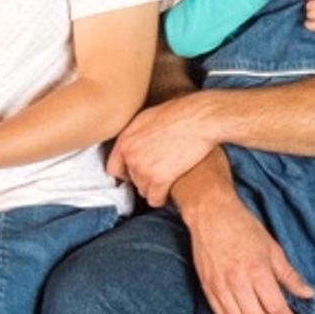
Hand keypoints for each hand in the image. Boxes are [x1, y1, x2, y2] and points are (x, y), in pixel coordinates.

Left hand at [105, 92, 226, 206]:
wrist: (201, 119)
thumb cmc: (180, 113)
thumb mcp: (148, 117)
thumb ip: (136, 134)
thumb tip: (133, 142)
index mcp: (125, 139)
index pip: (113, 168)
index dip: (126, 172)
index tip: (135, 173)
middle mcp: (130, 155)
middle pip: (131, 180)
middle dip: (144, 178)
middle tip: (159, 173)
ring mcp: (143, 168)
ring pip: (143, 190)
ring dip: (154, 188)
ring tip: (168, 179)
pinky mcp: (160, 179)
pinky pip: (155, 199)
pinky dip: (162, 198)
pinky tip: (170, 191)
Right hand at [183, 181, 308, 313]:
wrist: (211, 215)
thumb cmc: (245, 228)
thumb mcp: (273, 249)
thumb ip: (290, 275)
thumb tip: (308, 294)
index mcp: (258, 271)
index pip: (275, 307)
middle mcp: (237, 282)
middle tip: (272, 308)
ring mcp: (219, 285)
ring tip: (255, 305)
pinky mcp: (206, 286)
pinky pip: (220, 313)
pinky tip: (238, 303)